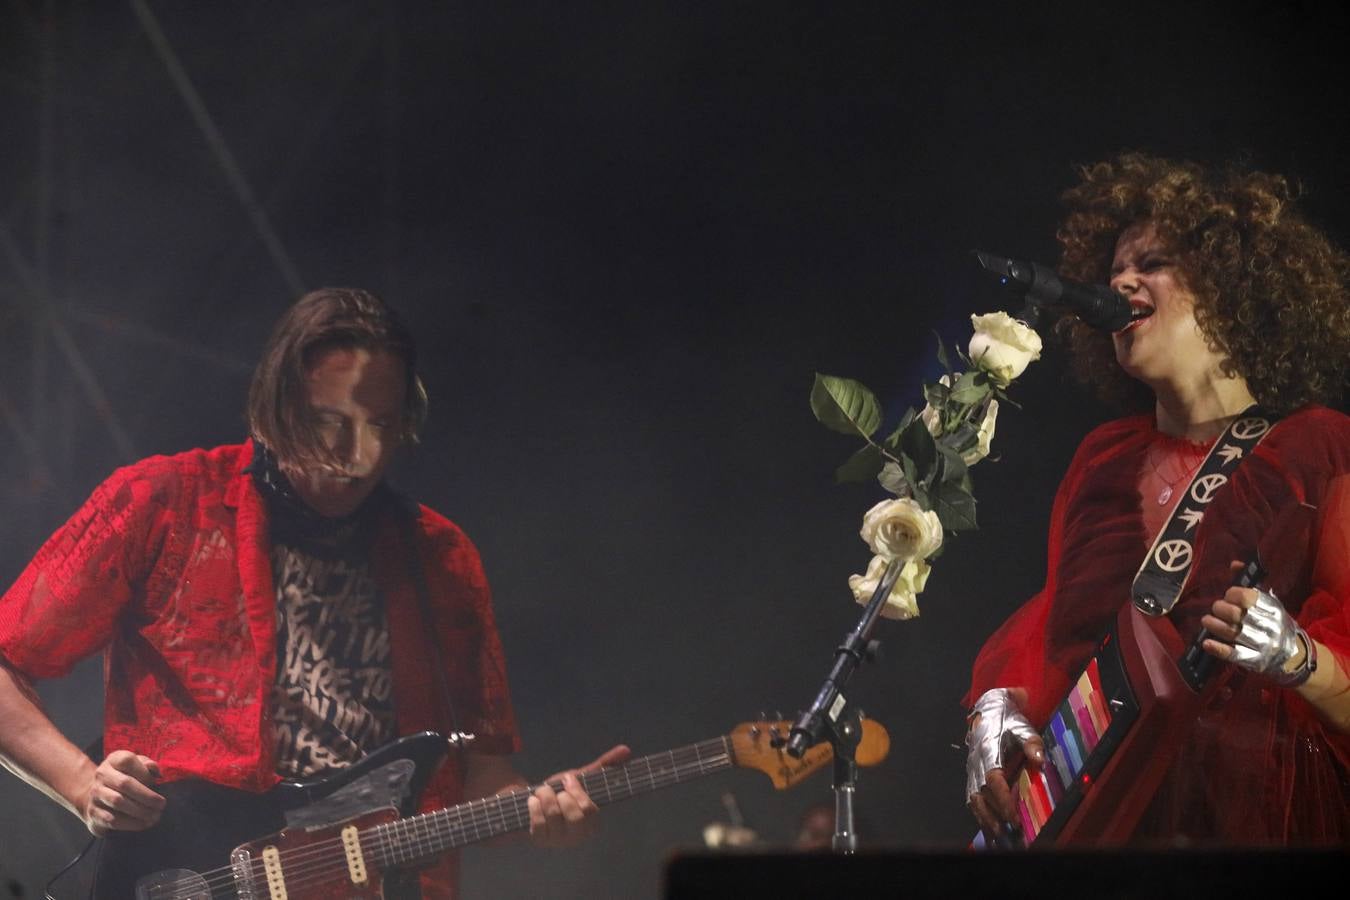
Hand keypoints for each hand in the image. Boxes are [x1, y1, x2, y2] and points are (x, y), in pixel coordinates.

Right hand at [81, 750, 164, 836]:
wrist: (98, 794)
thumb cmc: (126, 777)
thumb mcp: (136, 765)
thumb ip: (147, 765)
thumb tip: (156, 771)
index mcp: (114, 760)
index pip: (127, 761)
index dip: (143, 772)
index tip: (156, 782)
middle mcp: (101, 775)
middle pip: (124, 783)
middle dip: (146, 796)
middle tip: (161, 805)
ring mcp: (95, 793)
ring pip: (117, 802)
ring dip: (139, 811)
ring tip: (155, 816)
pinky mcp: (92, 812)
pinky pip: (111, 819)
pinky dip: (130, 823)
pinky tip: (143, 824)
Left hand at [527, 744, 629, 847]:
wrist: (534, 801)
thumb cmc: (562, 792)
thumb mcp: (581, 778)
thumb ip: (603, 765)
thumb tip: (626, 750)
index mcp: (592, 823)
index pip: (589, 809)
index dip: (576, 791)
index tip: (568, 780)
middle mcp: (578, 837)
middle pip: (574, 817)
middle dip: (562, 796)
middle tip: (556, 791)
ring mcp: (558, 841)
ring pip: (554, 816)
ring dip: (545, 796)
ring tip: (542, 792)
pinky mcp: (540, 841)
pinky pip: (537, 822)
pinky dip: (533, 806)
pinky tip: (533, 802)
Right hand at [965, 688, 1042, 845]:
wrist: (988, 710)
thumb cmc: (1007, 720)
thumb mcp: (1022, 726)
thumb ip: (1032, 743)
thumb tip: (1040, 760)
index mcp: (987, 752)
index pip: (993, 781)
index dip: (1002, 800)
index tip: (1014, 817)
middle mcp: (976, 764)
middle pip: (980, 796)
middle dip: (994, 817)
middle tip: (1010, 834)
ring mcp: (971, 771)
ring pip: (974, 800)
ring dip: (986, 820)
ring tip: (1000, 837)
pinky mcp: (972, 776)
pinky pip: (973, 800)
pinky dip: (981, 816)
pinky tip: (992, 830)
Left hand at [1201, 570, 1312, 685]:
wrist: (1294, 654)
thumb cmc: (1275, 622)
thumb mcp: (1268, 601)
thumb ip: (1250, 584)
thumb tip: (1234, 564)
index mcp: (1271, 609)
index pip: (1247, 598)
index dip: (1233, 594)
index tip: (1228, 595)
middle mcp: (1266, 626)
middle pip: (1236, 615)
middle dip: (1221, 609)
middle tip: (1215, 608)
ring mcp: (1260, 644)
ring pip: (1232, 633)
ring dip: (1215, 626)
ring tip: (1206, 620)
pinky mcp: (1254, 660)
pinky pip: (1233, 654)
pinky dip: (1218, 648)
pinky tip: (1206, 643)